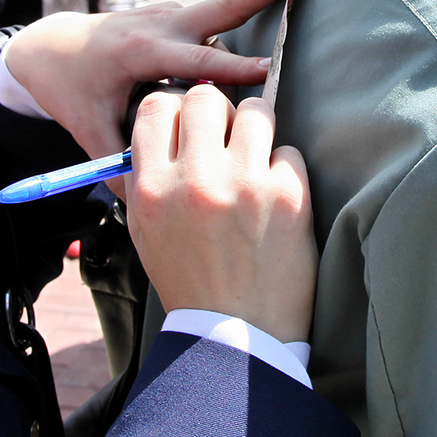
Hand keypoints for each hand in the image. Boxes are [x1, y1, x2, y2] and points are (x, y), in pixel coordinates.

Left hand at [4, 0, 299, 166]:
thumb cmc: (68, 89)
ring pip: (219, 23)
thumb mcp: (86, 129)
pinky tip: (226, 59)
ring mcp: (168, 15)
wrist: (46, 46)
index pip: (197, 62)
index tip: (270, 70)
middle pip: (223, 6)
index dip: (233, 69)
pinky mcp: (171, 17)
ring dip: (252, 15)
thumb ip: (117, 164)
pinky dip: (222, 42)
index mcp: (141, 51)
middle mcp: (160, 24)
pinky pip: (207, 32)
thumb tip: (142, 205)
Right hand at [126, 85, 315, 345]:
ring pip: (255, 110)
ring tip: (256, 159)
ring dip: (256, 129)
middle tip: (226, 138)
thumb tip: (162, 132)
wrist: (240, 339)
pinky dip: (284, 169)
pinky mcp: (287, 196)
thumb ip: (147, 179)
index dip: (175, 108)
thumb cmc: (192, 285)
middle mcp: (194, 179)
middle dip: (218, 112)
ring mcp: (243, 184)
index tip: (189, 124)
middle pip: (205, 97)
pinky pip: (289, 150)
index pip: (156, 105)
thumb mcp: (147, 234)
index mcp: (152, 188)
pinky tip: (277, 197)